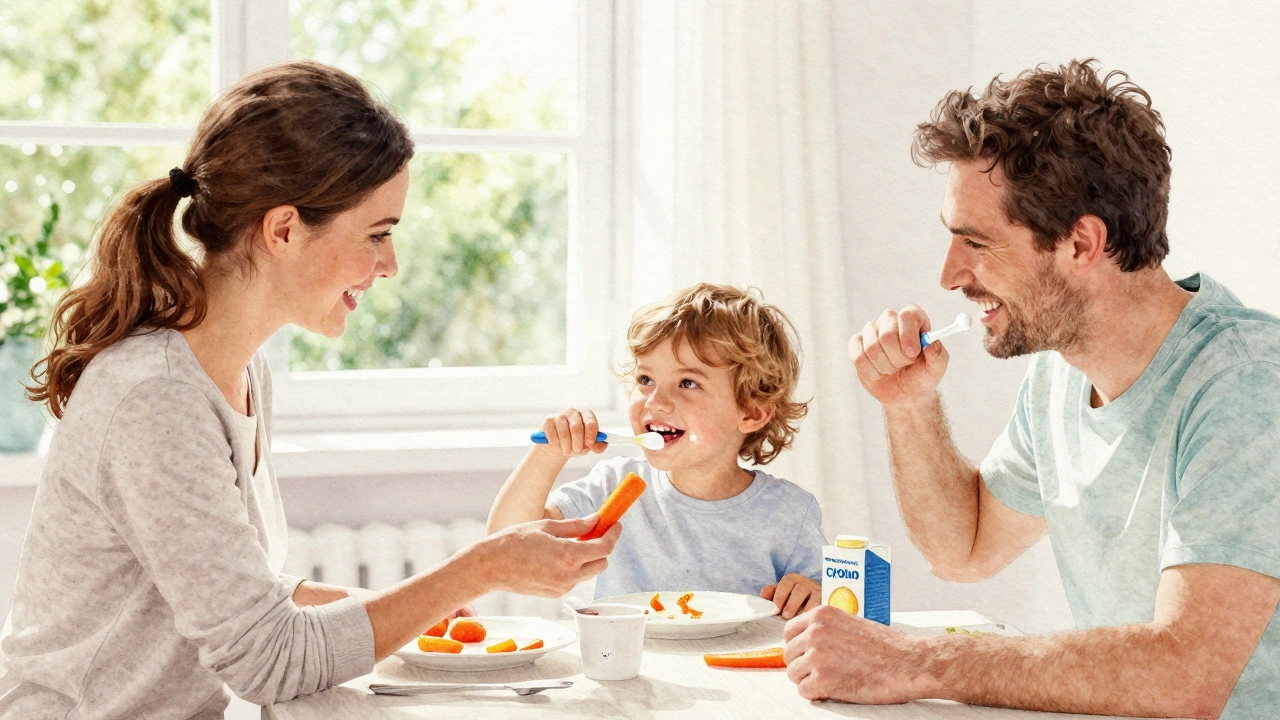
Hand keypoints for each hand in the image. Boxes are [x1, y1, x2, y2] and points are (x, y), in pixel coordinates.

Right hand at [479, 515, 619, 595]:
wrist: (491, 566)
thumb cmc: (515, 541)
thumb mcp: (547, 527)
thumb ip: (576, 525)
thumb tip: (596, 520)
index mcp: (568, 556)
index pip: (604, 548)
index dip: (613, 535)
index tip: (615, 524)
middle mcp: (569, 575)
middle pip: (601, 563)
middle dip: (602, 548)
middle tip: (594, 532)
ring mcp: (562, 587)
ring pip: (588, 573)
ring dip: (588, 558)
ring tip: (572, 543)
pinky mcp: (554, 594)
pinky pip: (573, 579)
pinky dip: (574, 568)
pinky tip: (559, 556)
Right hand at [537, 407, 607, 457]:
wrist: (558, 447)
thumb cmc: (576, 443)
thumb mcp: (588, 446)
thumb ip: (597, 445)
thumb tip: (602, 445)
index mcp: (585, 415)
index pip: (590, 420)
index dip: (591, 433)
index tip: (590, 443)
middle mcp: (573, 412)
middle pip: (576, 426)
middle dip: (577, 441)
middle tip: (577, 450)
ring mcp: (559, 415)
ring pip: (563, 431)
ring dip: (566, 444)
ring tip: (567, 451)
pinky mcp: (548, 421)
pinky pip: (552, 433)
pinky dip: (555, 442)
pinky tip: (557, 445)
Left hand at [761, 574, 821, 618]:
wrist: (816, 604)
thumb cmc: (794, 601)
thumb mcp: (782, 596)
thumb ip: (772, 594)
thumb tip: (762, 596)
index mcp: (793, 580)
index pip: (786, 583)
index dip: (780, 595)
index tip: (776, 608)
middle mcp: (806, 583)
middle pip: (800, 589)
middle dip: (791, 603)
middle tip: (785, 615)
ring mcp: (818, 591)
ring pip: (813, 596)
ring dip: (805, 609)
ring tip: (797, 619)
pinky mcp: (827, 601)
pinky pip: (823, 605)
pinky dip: (816, 612)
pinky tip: (811, 620)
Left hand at [783, 605, 929, 703]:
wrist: (908, 663)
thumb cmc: (887, 646)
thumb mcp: (851, 623)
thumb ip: (826, 629)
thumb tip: (807, 642)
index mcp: (822, 615)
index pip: (789, 631)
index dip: (797, 646)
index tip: (805, 654)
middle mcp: (815, 632)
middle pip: (789, 654)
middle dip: (802, 664)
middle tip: (820, 671)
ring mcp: (817, 656)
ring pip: (794, 673)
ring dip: (808, 680)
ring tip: (830, 680)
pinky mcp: (823, 680)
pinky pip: (804, 691)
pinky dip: (816, 694)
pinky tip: (833, 689)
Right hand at [848, 306, 948, 405]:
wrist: (905, 394)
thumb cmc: (922, 376)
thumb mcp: (936, 369)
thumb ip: (939, 355)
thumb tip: (932, 343)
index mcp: (913, 319)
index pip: (907, 315)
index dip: (908, 335)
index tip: (912, 354)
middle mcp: (891, 320)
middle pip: (887, 334)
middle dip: (897, 358)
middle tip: (904, 365)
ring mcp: (871, 331)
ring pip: (872, 347)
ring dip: (885, 366)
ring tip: (892, 370)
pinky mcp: (857, 345)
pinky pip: (859, 357)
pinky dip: (871, 371)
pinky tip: (878, 373)